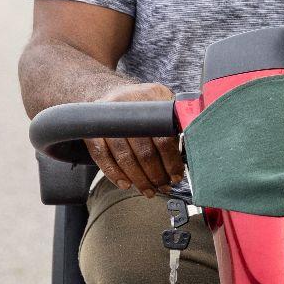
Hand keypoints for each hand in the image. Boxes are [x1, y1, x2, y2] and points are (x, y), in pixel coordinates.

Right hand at [87, 81, 182, 195]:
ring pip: (124, 156)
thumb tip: (190, 155)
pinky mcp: (92, 129)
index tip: (176, 176)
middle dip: (155, 175)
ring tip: (148, 190)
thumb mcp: (163, 106)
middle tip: (163, 187)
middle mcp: (128, 105)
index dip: (171, 161)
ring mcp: (108, 118)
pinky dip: (114, 173)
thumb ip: (175, 124)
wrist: (112, 93)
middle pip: (144, 150)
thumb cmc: (144, 106)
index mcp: (152, 98)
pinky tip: (126, 184)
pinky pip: (102, 156)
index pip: (164, 137)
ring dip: (138, 179)